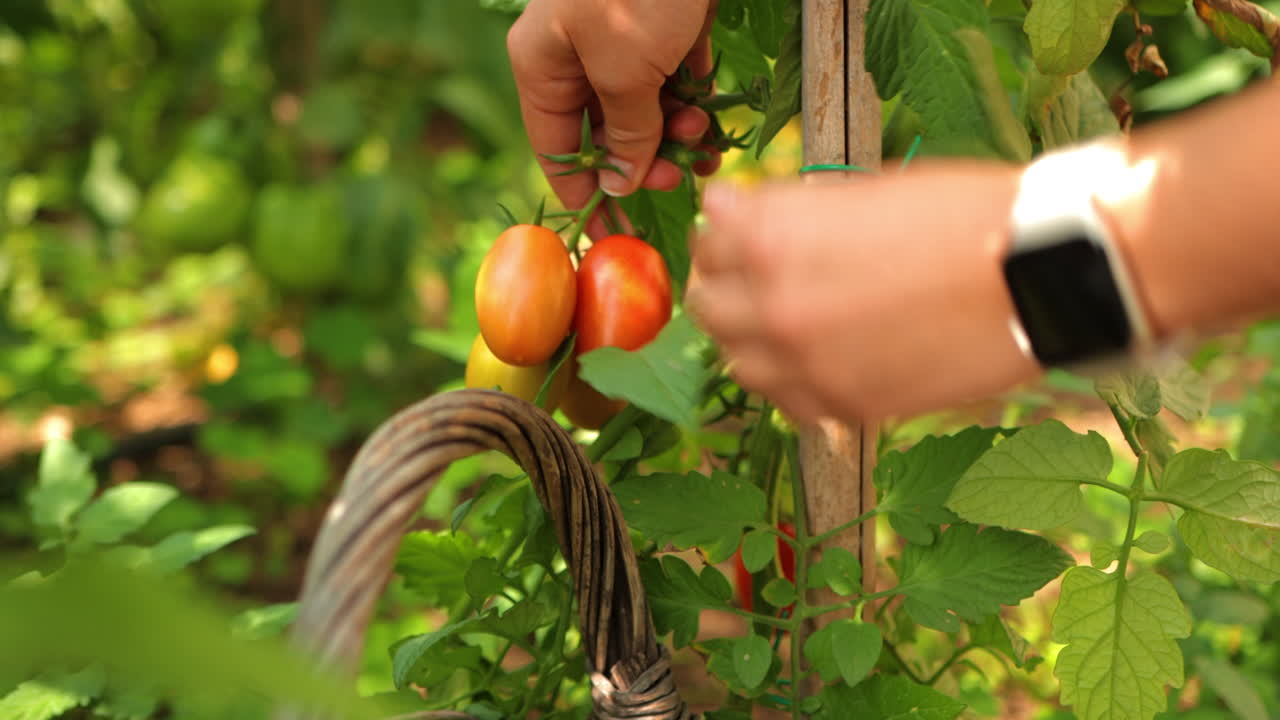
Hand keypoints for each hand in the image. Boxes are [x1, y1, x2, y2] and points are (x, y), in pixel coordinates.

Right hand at [507, 0, 720, 228]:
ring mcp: (622, 41)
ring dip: (674, 135)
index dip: (583, 196)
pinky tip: (710, 130)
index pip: (556, 149)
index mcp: (544, 64)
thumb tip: (620, 187)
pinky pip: (677, 86)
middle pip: (606, 134)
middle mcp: (578, 56)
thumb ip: (626, 131)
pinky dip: (693, 110)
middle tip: (674, 178)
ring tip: (700, 134)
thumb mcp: (624, 68)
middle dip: (642, 161)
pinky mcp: (668, 27)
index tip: (610, 236)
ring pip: (646, 112)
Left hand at [687, 165, 1041, 422]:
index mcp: (771, 237)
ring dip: (749, 336)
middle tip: (755, 271)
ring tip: (783, 318)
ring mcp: (804, 364)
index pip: (709, 232)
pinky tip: (814, 358)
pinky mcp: (842, 405)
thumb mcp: (863, 192)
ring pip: (735, 359)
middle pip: (707, 301)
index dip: (727, 225)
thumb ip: (795, 214)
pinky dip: (788, 380)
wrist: (1037, 273)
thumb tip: (747, 217)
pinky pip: (783, 400)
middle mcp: (773, 304)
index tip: (742, 224)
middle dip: (726, 280)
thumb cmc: (961, 213)